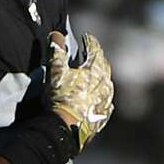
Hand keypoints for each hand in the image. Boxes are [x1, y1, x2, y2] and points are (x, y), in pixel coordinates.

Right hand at [47, 30, 113, 149]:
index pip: (95, 50)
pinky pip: (106, 102)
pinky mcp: (104, 115)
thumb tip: (56, 35)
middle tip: (92, 54)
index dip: (90, 42)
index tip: (86, 37)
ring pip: (107, 83)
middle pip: (104, 66)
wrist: (67, 128)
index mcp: (95, 70)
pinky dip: (102, 96)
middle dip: (97, 58)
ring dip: (101, 77)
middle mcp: (105, 83)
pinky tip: (100, 98)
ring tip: (95, 75)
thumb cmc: (61, 98)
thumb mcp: (56, 71)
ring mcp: (106, 100)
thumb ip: (56, 51)